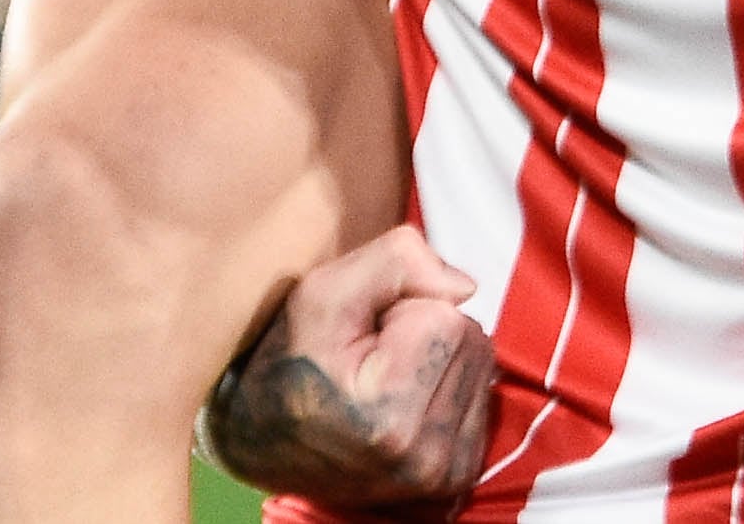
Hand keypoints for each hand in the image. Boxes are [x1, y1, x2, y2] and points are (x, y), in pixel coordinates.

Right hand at [203, 226, 493, 506]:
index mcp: (388, 414)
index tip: (363, 335)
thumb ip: (396, 262)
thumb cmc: (291, 358)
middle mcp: (421, 456)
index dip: (404, 307)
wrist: (262, 439)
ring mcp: (441, 475)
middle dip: (427, 331)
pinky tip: (406, 401)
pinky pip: (481, 400)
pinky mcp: (454, 481)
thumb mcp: (322, 291)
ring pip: (481, 367)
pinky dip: (448, 389)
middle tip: (373, 355)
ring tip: (386, 378)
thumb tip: (465, 287)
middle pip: (472, 340)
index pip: (448, 317)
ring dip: (439, 359)